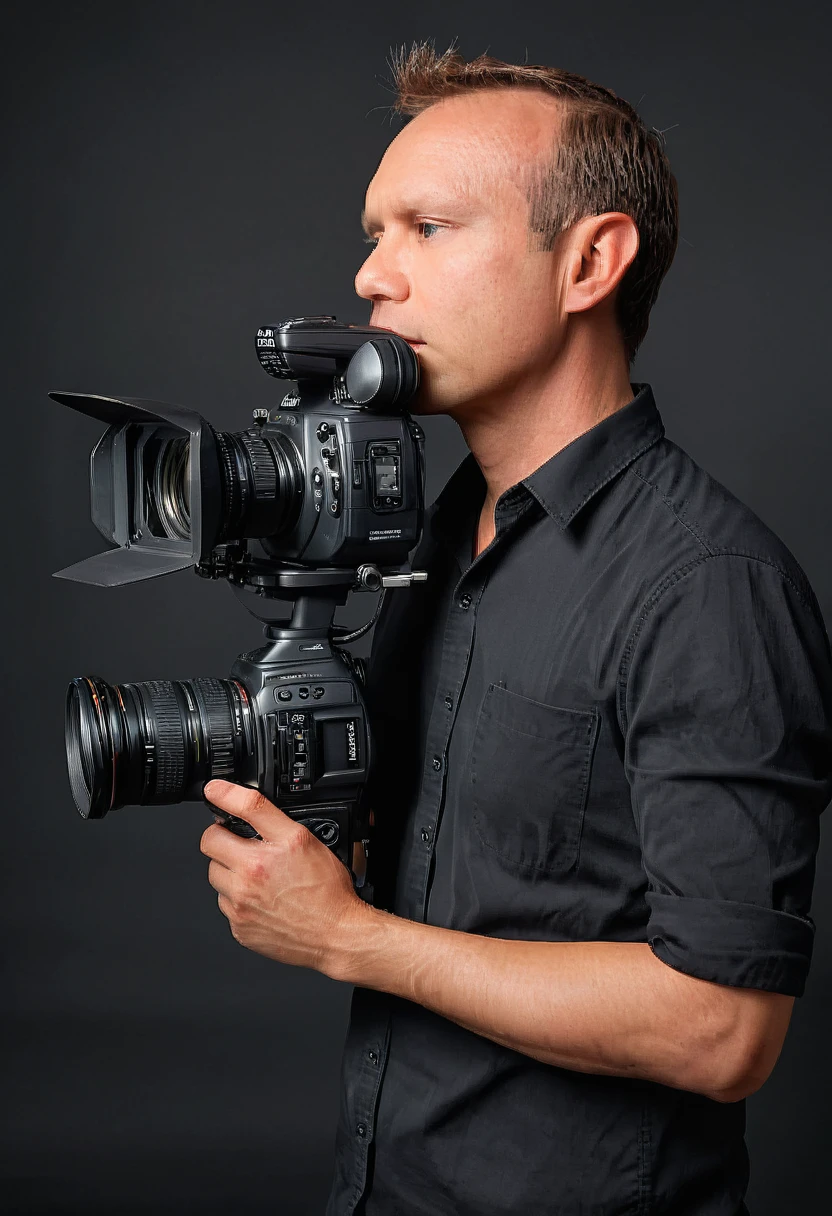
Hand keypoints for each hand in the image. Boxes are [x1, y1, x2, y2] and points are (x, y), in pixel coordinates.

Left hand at [199, 780, 369, 976]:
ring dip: (231, 871)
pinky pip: (227, 905)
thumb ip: (263, 813)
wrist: (336, 934)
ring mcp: (239, 908)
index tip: (213, 791)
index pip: (225, 820)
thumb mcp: (302, 838)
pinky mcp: (240, 929)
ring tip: (259, 874)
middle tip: (247, 844)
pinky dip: (240, 899)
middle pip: (211, 847)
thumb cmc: (327, 890)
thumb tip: (231, 794)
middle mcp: (245, 883)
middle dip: (225, 840)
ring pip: (217, 877)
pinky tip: (263, 897)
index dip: (220, 797)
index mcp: (259, 859)